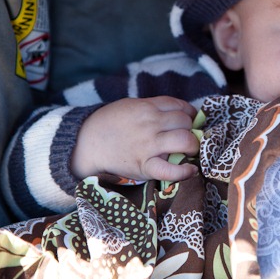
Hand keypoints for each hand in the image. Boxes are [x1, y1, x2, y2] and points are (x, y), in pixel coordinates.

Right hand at [71, 96, 199, 181]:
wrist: (86, 143)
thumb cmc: (110, 124)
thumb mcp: (131, 106)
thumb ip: (153, 108)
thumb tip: (179, 113)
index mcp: (147, 107)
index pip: (180, 106)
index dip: (190, 114)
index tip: (191, 122)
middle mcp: (150, 124)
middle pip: (185, 122)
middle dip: (191, 129)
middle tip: (188, 137)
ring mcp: (148, 145)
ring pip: (184, 140)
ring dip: (193, 145)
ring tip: (190, 151)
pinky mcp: (144, 166)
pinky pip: (171, 170)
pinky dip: (184, 172)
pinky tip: (191, 170)